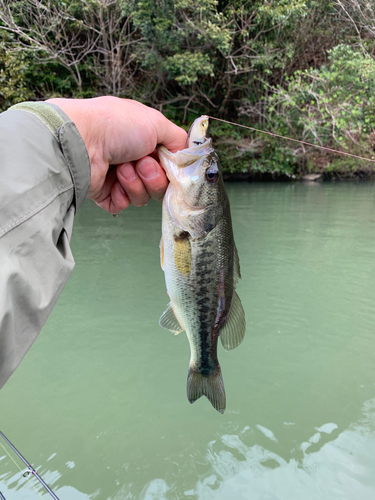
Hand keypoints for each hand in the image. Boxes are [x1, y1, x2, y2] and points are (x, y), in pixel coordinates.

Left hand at [47, 97, 186, 212]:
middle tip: (142, 163)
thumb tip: (187, 154)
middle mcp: (131, 158)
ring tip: (123, 168)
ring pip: (144, 196)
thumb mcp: (156, 123)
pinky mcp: (104, 194)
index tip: (172, 166)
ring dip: (138, 183)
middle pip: (159, 183)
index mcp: (142, 140)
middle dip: (154, 176)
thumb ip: (178, 139)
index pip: (168, 162)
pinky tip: (115, 180)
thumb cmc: (116, 125)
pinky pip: (125, 205)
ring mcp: (117, 177)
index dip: (172, 168)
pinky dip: (124, 194)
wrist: (81, 141)